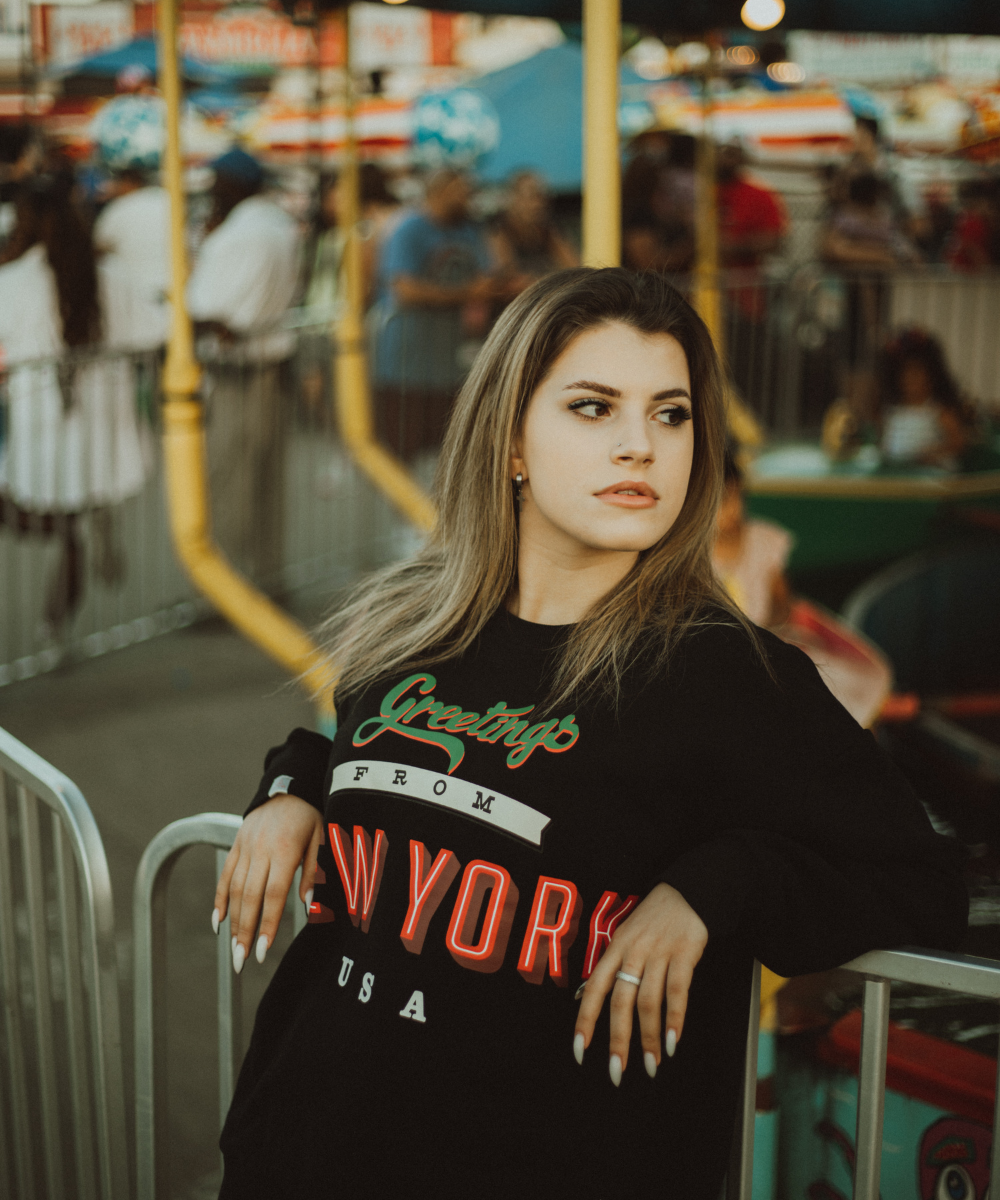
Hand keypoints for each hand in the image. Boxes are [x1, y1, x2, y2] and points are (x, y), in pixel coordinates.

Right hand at [212, 794, 321, 972]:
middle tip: (240, 962)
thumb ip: (314, 872)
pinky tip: (218, 923)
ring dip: (232, 923)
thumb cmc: (312, 817)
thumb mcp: (323, 839)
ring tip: (232, 950)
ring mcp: (245, 847)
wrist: (290, 786)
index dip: (267, 924)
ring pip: (233, 889)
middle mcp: (261, 850)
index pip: (273, 895)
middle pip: (249, 897)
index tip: (261, 951)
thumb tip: (308, 906)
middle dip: (244, 932)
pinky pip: (225, 875)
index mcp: (285, 850)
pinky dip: (219, 900)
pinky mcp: (236, 844)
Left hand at [574, 883, 707, 1084]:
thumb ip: (610, 968)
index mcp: (615, 949)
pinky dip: (675, 1019)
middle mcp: (633, 952)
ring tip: (652, 1064)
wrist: (686, 892)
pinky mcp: (684, 954)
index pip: (594, 988)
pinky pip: (677, 991)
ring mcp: (659, 953)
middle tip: (616, 1071)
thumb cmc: (651, 920)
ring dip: (650, 1038)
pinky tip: (674, 1041)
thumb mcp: (625, 937)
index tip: (579, 1050)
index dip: (585, 1020)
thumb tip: (583, 999)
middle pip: (620, 1000)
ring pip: (649, 1001)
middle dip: (618, 1039)